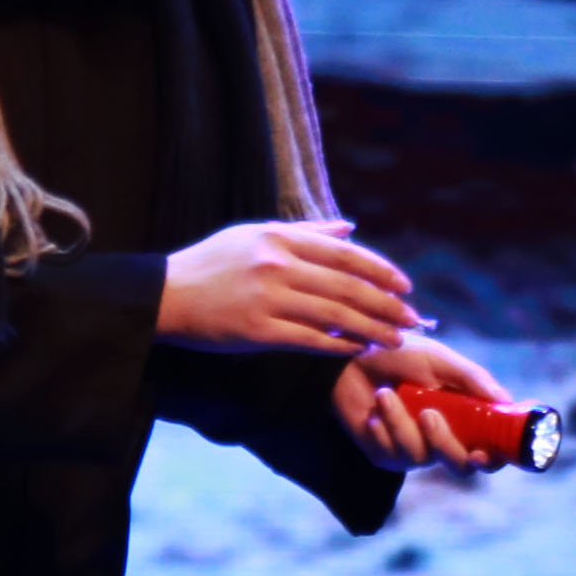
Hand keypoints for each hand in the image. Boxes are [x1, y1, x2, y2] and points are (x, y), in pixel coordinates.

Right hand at [160, 217, 423, 355]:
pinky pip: (310, 339)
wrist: (164, 294)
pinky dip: (339, 344)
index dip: (381, 270)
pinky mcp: (257, 330)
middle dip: (387, 305)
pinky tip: (358, 349)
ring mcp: (268, 297)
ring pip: (335, 314)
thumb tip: (350, 227)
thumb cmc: (211, 264)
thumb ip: (306, 232)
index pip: (345, 253)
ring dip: (372, 329)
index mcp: (279, 237)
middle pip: (347, 285)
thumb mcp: (254, 234)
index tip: (405, 285)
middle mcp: (277, 264)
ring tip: (396, 339)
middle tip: (412, 318)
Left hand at [336, 336, 509, 470]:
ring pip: (421, 456)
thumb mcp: (438, 360)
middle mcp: (444, 438)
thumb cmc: (398, 354)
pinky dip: (384, 428)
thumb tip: (506, 400)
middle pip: (460, 465)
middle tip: (429, 414)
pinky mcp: (385, 455)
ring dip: (401, 423)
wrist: (350, 358)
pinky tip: (373, 411)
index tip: (484, 452)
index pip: (491, 449)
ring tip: (385, 393)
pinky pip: (392, 454)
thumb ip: (471, 380)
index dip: (495, 457)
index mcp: (465, 417)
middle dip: (446, 443)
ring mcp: (414, 450)